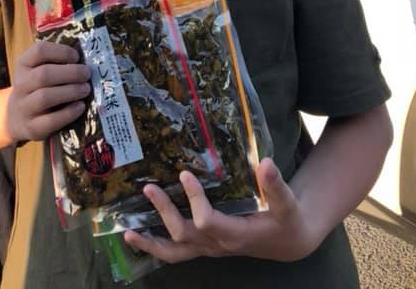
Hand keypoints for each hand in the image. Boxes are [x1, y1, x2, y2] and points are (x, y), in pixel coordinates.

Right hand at [7, 41, 90, 142]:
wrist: (16, 118)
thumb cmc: (36, 88)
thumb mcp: (38, 70)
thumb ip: (57, 63)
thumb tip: (87, 60)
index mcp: (23, 65)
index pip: (39, 51)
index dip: (61, 51)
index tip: (77, 57)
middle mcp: (20, 85)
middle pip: (43, 75)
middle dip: (70, 73)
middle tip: (87, 74)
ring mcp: (23, 108)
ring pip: (45, 97)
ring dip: (70, 91)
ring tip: (86, 89)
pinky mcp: (32, 128)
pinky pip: (50, 120)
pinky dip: (68, 113)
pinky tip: (81, 107)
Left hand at [123, 159, 316, 263]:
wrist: (288, 240)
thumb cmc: (287, 219)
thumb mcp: (287, 202)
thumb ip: (276, 185)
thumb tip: (265, 163)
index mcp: (236, 233)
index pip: (208, 222)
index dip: (194, 200)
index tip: (185, 174)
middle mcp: (218, 244)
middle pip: (184, 236)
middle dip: (164, 213)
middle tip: (148, 188)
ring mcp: (210, 248)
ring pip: (176, 252)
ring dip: (151, 242)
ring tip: (127, 232)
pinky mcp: (205, 245)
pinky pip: (177, 251)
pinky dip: (156, 246)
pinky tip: (137, 235)